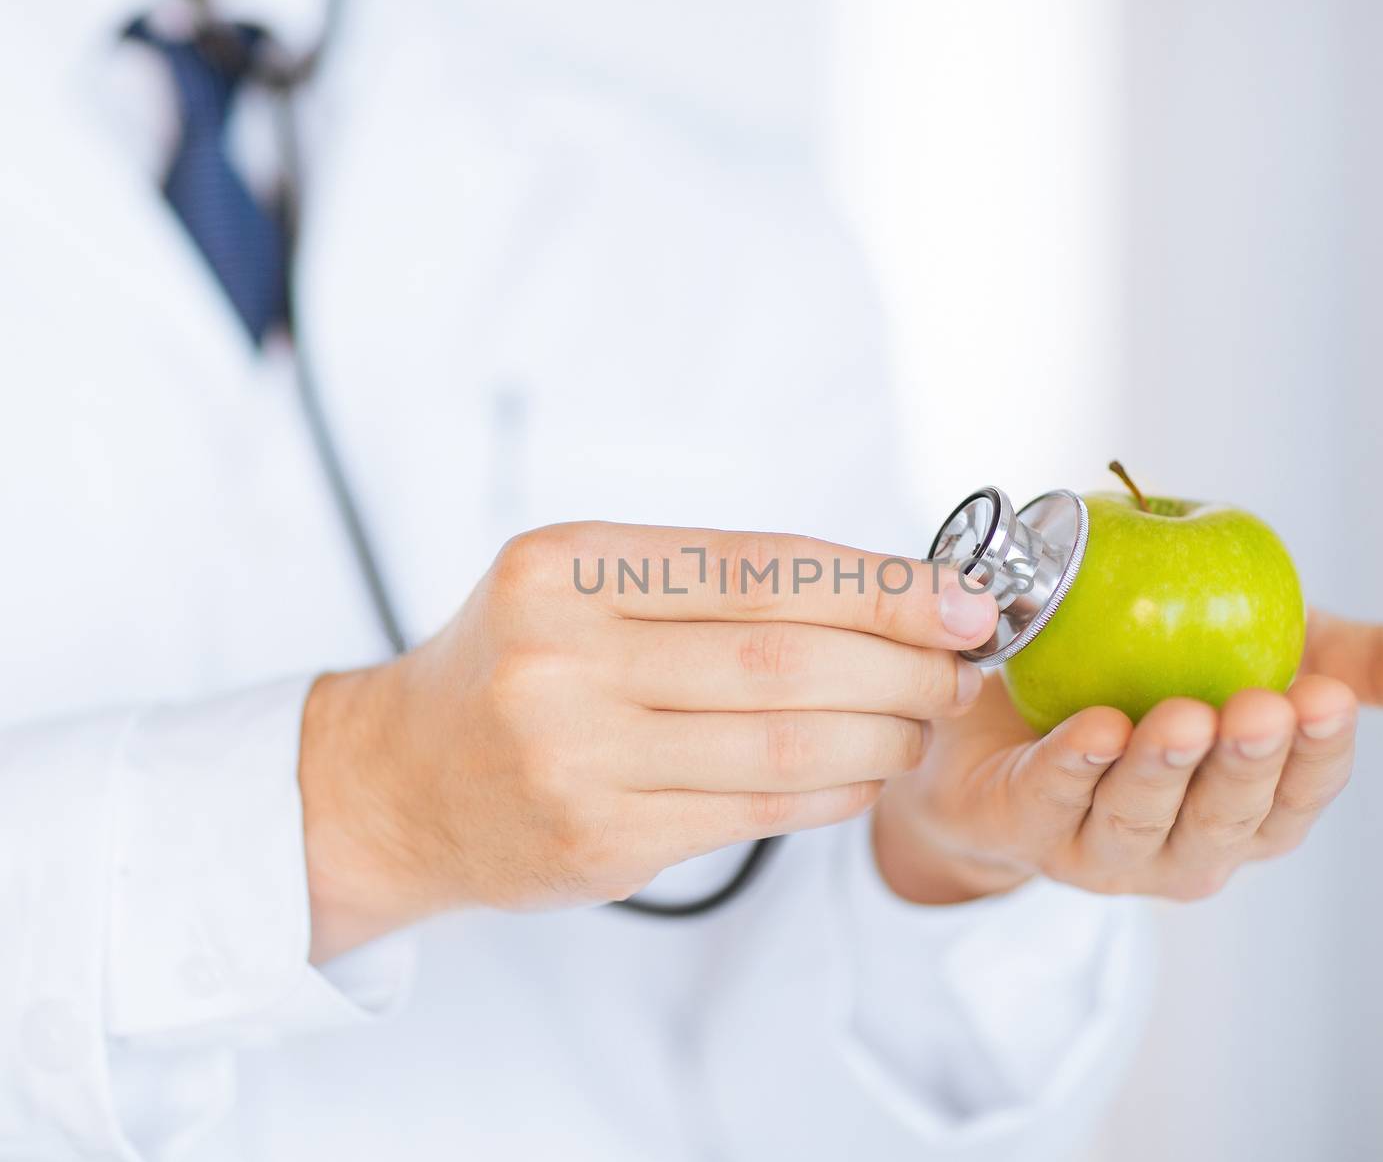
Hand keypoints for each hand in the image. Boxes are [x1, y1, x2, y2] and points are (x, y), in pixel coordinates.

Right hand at [299, 524, 997, 960]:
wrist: (396, 781)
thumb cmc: (513, 668)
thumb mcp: (576, 587)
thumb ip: (705, 586)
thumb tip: (884, 595)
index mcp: (565, 567)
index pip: (761, 567)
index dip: (880, 586)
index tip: (960, 601)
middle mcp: (561, 657)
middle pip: (786, 657)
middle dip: (901, 665)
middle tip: (956, 669)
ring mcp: (575, 757)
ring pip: (784, 743)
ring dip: (883, 735)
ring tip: (920, 724)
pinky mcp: (598, 840)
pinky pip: (756, 811)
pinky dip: (835, 791)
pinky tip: (864, 774)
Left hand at [873, 609, 1382, 903]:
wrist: (1013, 697)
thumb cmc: (1165, 678)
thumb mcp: (1277, 652)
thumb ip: (1373, 663)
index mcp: (1255, 810)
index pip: (1301, 795)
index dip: (1316, 753)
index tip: (1329, 697)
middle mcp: (1187, 844)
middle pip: (1227, 822)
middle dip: (1247, 769)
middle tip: (1263, 707)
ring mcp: (1103, 850)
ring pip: (1140, 822)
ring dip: (1162, 773)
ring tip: (1181, 717)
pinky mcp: (1025, 827)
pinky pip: (1052, 801)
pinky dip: (1073, 768)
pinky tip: (1094, 728)